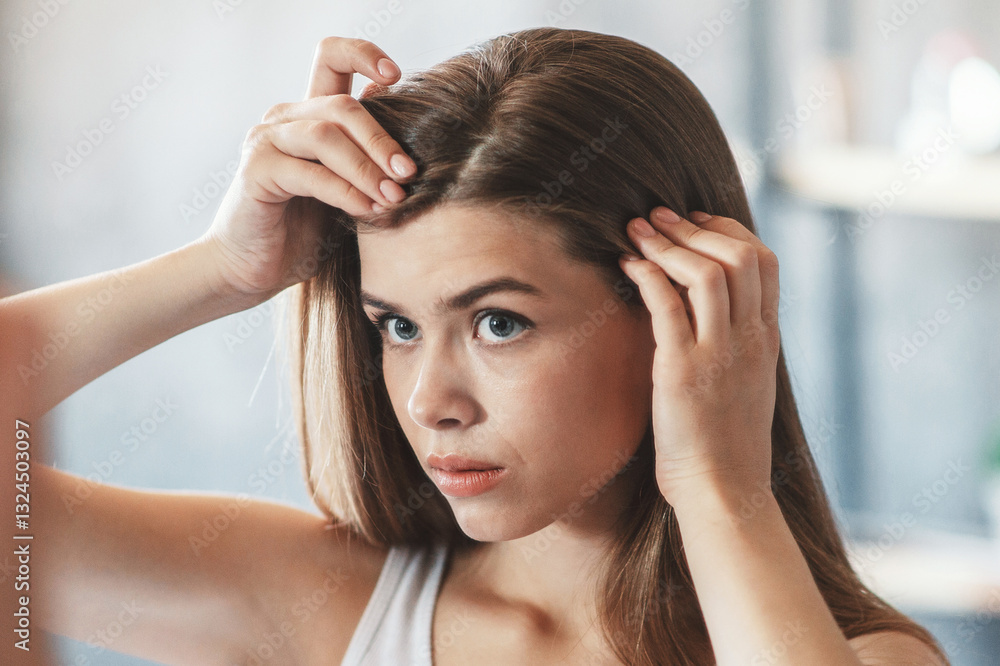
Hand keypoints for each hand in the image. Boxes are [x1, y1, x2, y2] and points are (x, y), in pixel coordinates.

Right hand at [200, 36, 417, 300]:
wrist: (253, 269)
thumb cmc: (303, 232)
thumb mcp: (349, 189)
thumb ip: (369, 157)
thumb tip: (409, 130)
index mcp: (309, 114)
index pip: (332, 58)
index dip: (363, 54)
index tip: (396, 75)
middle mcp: (284, 119)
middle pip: (342, 106)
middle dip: (382, 140)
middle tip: (409, 173)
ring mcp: (266, 141)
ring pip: (326, 136)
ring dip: (367, 168)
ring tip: (393, 198)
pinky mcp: (256, 171)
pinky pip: (310, 174)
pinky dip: (345, 192)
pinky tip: (367, 211)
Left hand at [617, 207, 780, 508]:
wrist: (724, 493)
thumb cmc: (727, 446)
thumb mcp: (747, 386)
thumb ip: (738, 345)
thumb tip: (713, 313)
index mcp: (767, 341)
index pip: (765, 263)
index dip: (729, 231)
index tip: (697, 222)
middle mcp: (750, 341)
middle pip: (740, 257)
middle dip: (695, 227)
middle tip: (659, 216)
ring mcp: (720, 356)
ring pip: (709, 274)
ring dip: (670, 244)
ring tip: (639, 231)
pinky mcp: (683, 373)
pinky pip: (668, 308)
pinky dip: (646, 276)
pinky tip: (627, 264)